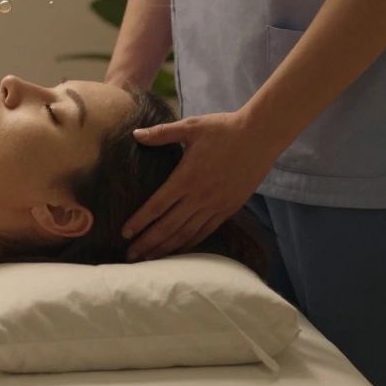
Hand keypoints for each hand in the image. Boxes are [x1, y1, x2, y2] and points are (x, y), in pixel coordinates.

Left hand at [120, 111, 280, 260]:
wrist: (261, 136)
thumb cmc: (223, 129)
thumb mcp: (191, 127)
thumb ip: (162, 133)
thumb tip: (135, 134)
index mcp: (186, 177)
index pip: (157, 206)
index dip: (140, 221)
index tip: (124, 233)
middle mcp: (200, 196)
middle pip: (169, 226)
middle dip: (148, 242)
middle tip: (131, 256)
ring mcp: (216, 205)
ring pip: (187, 233)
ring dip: (167, 247)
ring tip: (150, 258)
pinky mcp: (229, 209)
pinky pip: (206, 231)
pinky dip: (190, 243)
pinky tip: (179, 249)